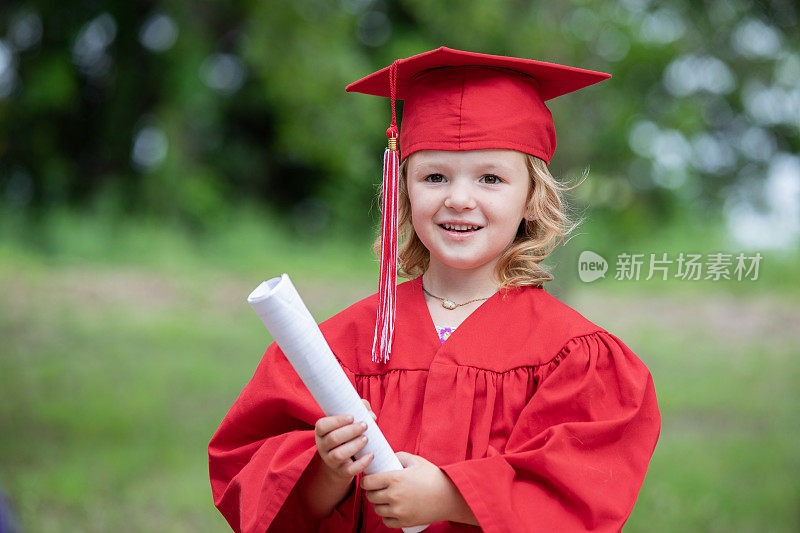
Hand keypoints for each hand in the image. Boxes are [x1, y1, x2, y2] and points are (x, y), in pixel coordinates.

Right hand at [314, 399, 377, 480]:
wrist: (341, 461)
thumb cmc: (346, 435)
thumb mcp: (348, 422)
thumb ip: (359, 411)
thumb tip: (371, 415)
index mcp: (321, 432)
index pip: (322, 425)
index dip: (337, 421)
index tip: (352, 417)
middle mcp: (322, 447)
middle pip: (333, 438)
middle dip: (350, 431)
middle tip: (364, 425)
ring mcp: (330, 460)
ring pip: (339, 455)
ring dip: (354, 445)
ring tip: (366, 439)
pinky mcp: (341, 471)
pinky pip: (350, 470)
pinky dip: (362, 463)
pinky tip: (371, 455)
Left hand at [360, 452, 476, 527]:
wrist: (451, 496)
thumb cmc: (434, 476)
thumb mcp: (416, 461)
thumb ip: (399, 457)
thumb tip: (388, 459)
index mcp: (395, 479)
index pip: (368, 482)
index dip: (365, 480)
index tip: (368, 479)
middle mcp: (394, 495)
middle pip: (370, 496)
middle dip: (371, 491)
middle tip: (376, 488)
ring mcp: (399, 510)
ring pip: (377, 509)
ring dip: (378, 504)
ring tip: (384, 498)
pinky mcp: (405, 521)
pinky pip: (386, 521)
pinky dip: (386, 516)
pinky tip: (390, 510)